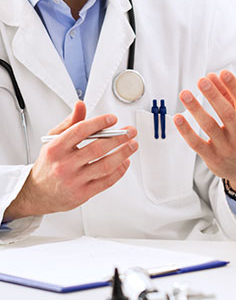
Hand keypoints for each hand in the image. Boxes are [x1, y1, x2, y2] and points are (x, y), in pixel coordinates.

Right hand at [4, 101, 137, 219]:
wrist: (37, 193)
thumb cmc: (49, 163)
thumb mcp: (53, 140)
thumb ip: (70, 122)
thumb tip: (81, 105)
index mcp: (55, 149)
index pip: (80, 131)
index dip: (99, 123)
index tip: (112, 119)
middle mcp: (64, 165)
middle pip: (97, 148)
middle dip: (118, 138)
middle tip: (130, 131)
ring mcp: (74, 181)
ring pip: (104, 166)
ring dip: (123, 153)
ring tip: (133, 144)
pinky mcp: (82, 194)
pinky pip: (106, 182)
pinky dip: (119, 170)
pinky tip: (125, 162)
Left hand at [174, 70, 235, 192]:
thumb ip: (230, 98)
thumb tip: (214, 77)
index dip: (234, 86)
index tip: (223, 73)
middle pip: (226, 113)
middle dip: (213, 95)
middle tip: (202, 81)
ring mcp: (226, 148)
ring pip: (210, 126)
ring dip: (196, 108)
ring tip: (185, 94)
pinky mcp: (212, 158)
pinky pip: (197, 143)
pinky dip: (186, 130)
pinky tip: (177, 118)